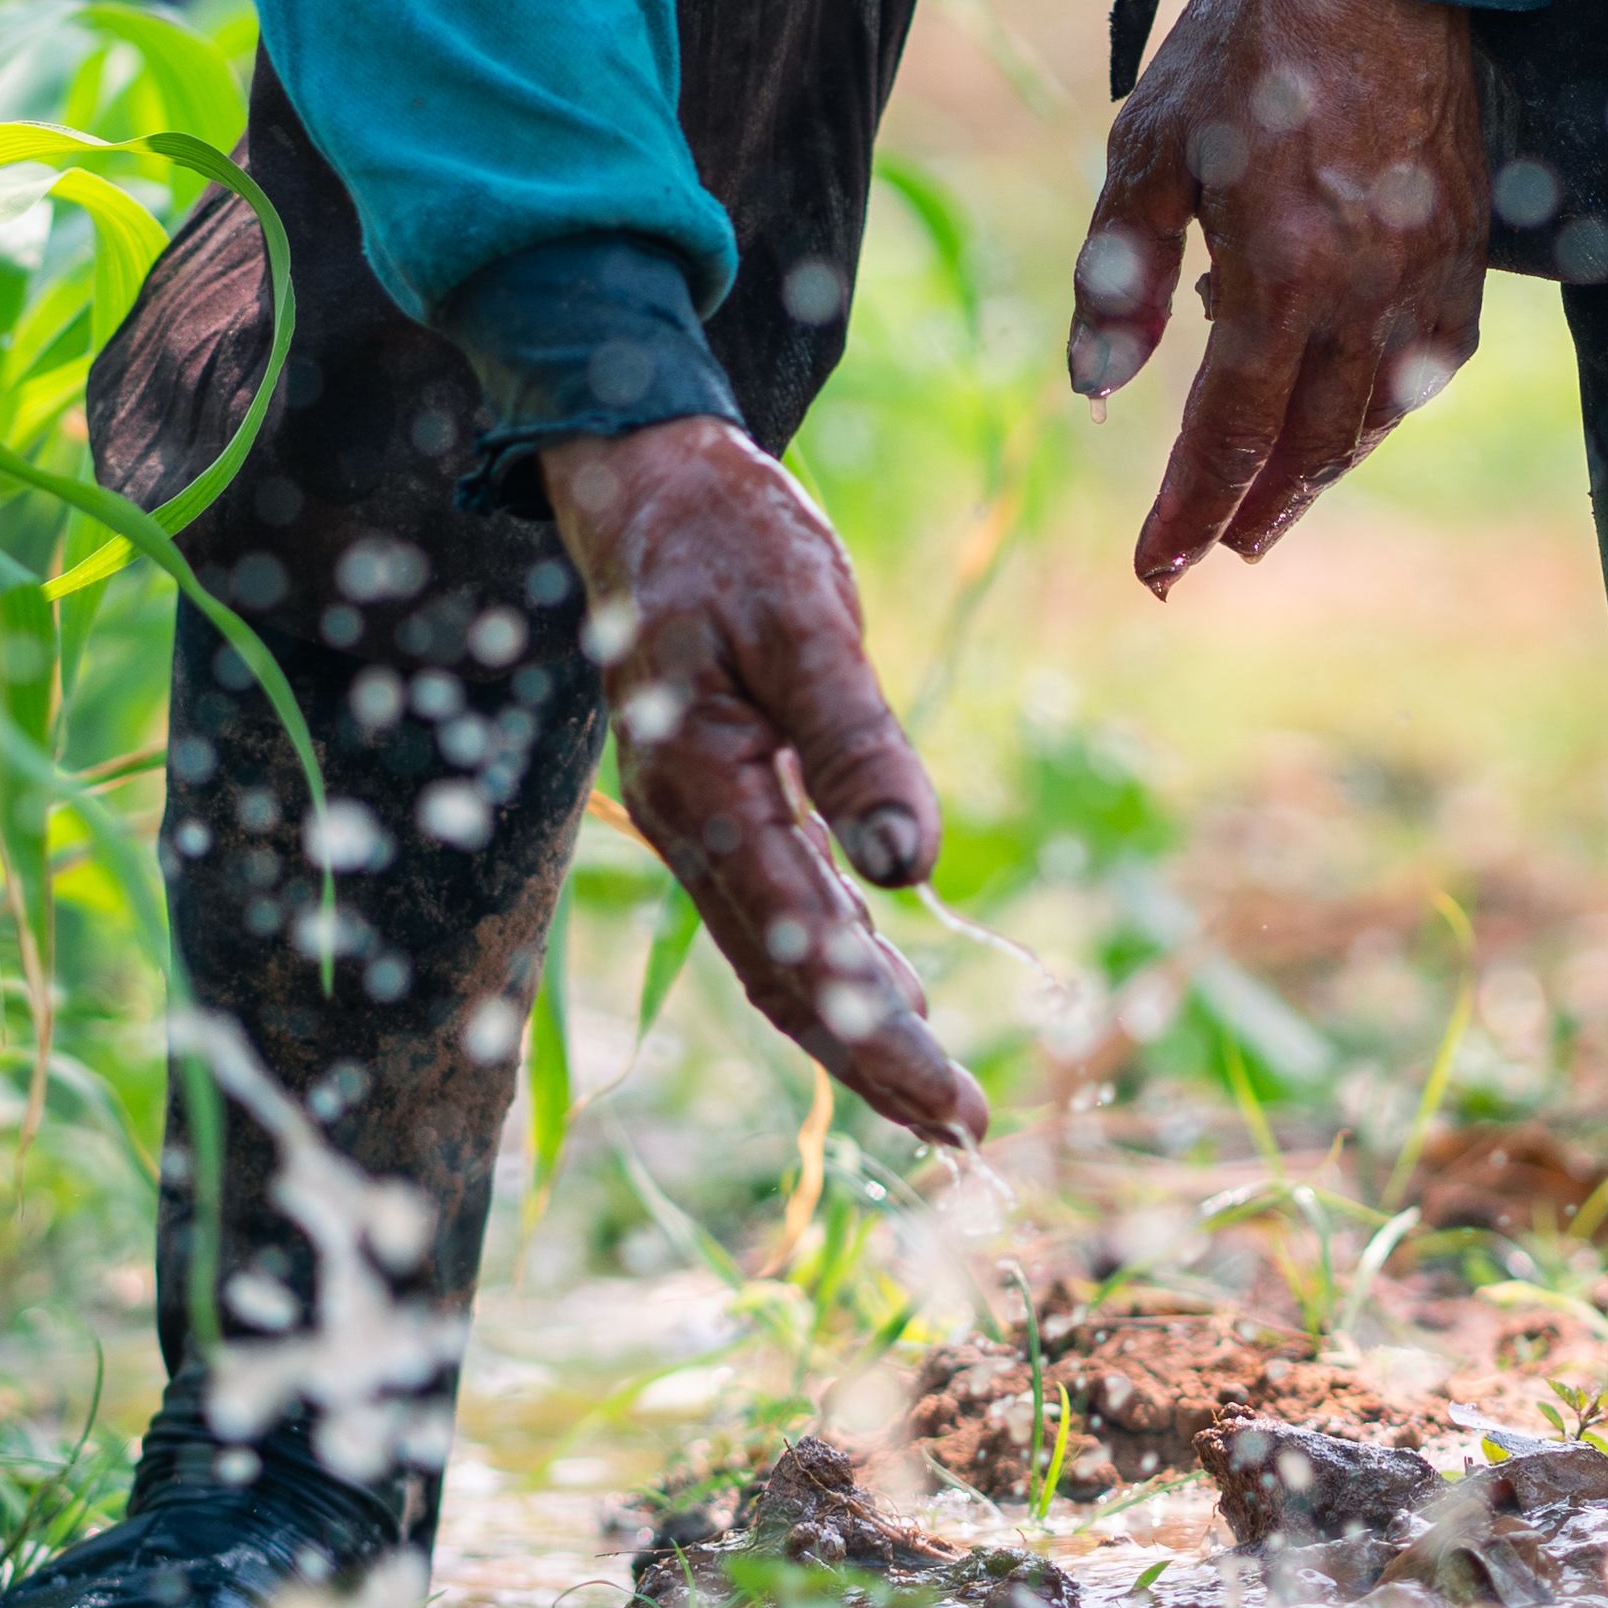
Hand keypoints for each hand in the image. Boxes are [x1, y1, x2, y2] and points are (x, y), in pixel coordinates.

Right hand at [537, 418, 989, 1144]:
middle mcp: (693, 824)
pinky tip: (891, 983)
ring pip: (783, 949)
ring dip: (860, 1021)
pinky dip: (840, 952)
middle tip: (963, 1133)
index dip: (874, 1041)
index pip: (798, 951)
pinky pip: (784, 898)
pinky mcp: (728, 792)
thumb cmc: (724, 534)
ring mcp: (705, 814)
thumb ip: (854, 743)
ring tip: (938, 1094)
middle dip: (873, 1060)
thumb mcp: (804, 620)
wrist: (644, 475)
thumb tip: (911, 868)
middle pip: (786, 978)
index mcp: (703, 792)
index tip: (950, 1107)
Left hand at [1067, 0, 1489, 589]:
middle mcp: (1368, 295)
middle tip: (1213, 552)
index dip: (1189, 511)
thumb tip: (1095, 386)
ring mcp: (1430, 275)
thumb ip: (1121, 275)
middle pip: (1308, 445)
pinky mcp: (1469, 246)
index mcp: (1282, 275)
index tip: (1156, 570)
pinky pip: (1431, 362)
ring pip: (1376, 415)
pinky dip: (1384, 406)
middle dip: (1255, 509)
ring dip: (1320, 469)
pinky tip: (1351, 408)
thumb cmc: (1253, 42)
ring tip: (1273, 500)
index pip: (1230, 434)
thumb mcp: (1151, 145)